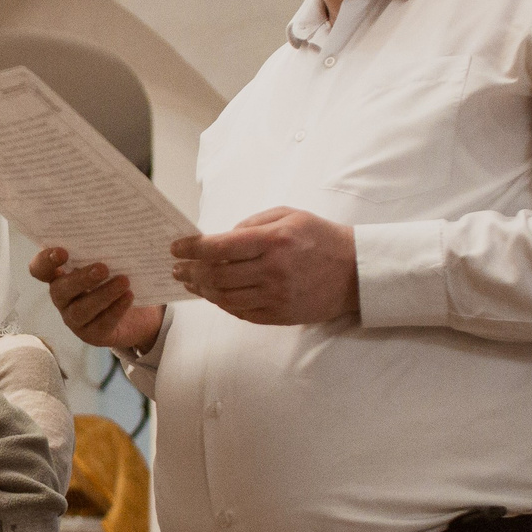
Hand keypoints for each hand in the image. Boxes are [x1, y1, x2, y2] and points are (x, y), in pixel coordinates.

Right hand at [30, 247, 164, 351]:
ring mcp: (75, 318)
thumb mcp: (109, 261)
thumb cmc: (116, 278)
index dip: (45, 261)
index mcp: (60, 275)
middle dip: (80, 279)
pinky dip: (115, 309)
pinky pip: (101, 324)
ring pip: (81, 310)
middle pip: (60, 290)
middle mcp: (63, 297)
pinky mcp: (93, 334)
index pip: (40, 268)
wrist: (138, 313)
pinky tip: (129, 296)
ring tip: (124, 281)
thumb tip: (116, 225)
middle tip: (103, 268)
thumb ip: (102, 248)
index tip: (63, 252)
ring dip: (102, 295)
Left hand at [171, 208, 359, 324]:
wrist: (356, 271)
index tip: (176, 248)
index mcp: (273, 241)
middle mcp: (273, 271)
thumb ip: (252, 224)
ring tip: (191, 283)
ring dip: (202, 291)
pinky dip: (223, 304)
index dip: (191, 248)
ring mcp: (276, 296)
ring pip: (225, 298)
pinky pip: (241, 313)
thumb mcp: (289, 215)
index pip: (219, 247)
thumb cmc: (320, 238)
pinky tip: (214, 296)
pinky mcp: (281, 315)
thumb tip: (221, 238)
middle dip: (190, 272)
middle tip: (178, 269)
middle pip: (216, 276)